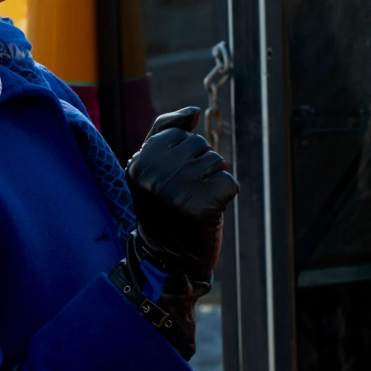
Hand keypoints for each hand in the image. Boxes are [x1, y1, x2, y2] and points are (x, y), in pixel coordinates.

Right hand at [126, 108, 238, 279]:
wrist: (169, 257)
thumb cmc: (165, 207)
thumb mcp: (155, 167)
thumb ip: (168, 132)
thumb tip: (193, 113)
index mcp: (141, 162)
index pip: (180, 134)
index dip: (185, 156)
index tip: (172, 181)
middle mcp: (156, 175)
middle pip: (201, 146)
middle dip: (201, 167)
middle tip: (186, 194)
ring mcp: (179, 191)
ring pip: (217, 162)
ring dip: (213, 182)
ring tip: (196, 202)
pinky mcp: (202, 207)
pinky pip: (229, 183)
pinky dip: (225, 197)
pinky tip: (209, 212)